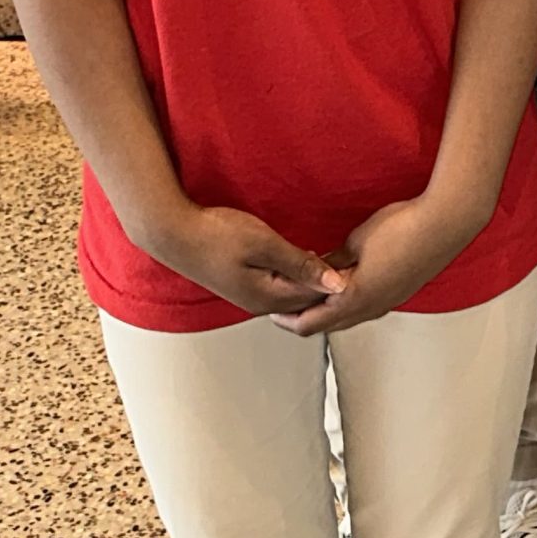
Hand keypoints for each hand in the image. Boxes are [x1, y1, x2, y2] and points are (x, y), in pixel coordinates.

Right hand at [149, 203, 349, 319]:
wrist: (176, 233)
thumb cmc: (218, 235)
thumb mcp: (265, 245)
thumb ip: (301, 265)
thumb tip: (335, 284)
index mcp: (268, 298)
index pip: (317, 296)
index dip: (340, 278)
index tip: (360, 259)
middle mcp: (261, 303)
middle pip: (307, 299)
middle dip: (330, 283)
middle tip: (355, 259)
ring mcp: (252, 295)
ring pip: (295, 292)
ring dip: (314, 278)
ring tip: (338, 258)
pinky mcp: (246, 283)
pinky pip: (282, 284)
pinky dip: (299, 274)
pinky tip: (308, 259)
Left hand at [271, 193, 482, 336]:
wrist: (444, 224)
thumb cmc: (401, 228)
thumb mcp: (356, 241)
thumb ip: (332, 260)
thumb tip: (314, 269)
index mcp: (354, 299)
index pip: (309, 324)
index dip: (286, 319)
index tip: (272, 309)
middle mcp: (371, 309)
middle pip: (327, 326)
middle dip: (304, 315)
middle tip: (287, 301)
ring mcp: (387, 303)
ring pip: (347, 318)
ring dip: (327, 309)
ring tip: (312, 290)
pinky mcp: (399, 293)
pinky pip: (365, 308)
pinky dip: (347, 302)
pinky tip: (345, 282)